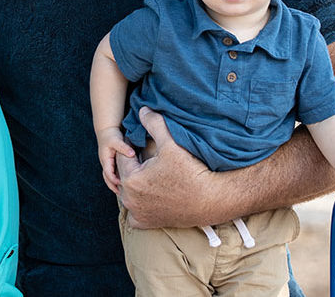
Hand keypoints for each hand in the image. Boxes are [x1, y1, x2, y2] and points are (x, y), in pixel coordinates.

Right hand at [95, 128, 135, 193]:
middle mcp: (106, 163)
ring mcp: (108, 163)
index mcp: (105, 160)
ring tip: (123, 192)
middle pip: (107, 178)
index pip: (108, 174)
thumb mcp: (117, 141)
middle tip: (122, 195)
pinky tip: (124, 182)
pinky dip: (117, 179)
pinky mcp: (112, 162)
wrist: (107, 130)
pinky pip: (114, 173)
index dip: (114, 180)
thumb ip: (124, 148)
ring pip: (110, 177)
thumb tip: (132, 154)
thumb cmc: (111, 135)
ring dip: (115, 184)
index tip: (122, 185)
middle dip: (113, 186)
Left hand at [116, 107, 215, 228]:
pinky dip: (138, 204)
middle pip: (124, 175)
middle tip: (149, 159)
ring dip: (134, 184)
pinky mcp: (146, 224)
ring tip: (151, 174)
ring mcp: (137, 213)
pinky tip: (149, 195)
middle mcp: (129, 199)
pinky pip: (134, 212)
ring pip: (128, 192)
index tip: (144, 145)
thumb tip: (141, 110)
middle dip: (133, 166)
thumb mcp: (171, 144)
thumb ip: (153, 124)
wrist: (212, 200)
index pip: (122, 157)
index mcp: (131, 179)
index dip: (132, 148)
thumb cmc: (191, 172)